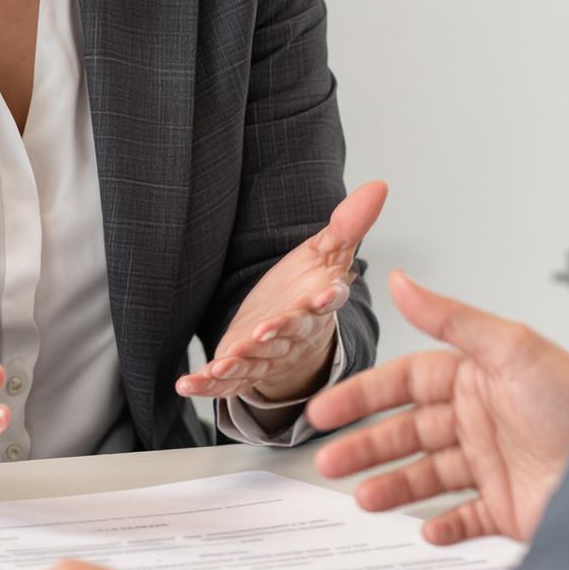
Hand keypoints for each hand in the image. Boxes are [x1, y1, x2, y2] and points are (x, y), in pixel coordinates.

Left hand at [178, 181, 387, 403]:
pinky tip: (188, 383)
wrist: (293, 333)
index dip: (328, 298)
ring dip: (239, 364)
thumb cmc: (308, 289)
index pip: (326, 301)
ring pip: (256, 362)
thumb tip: (380, 185)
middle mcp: (294, 335)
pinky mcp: (243, 370)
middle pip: (288, 334)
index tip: (329, 293)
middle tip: (264, 331)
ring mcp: (268, 356)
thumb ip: (348, 224)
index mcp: (317, 305)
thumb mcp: (327, 253)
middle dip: (275, 334)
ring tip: (222, 364)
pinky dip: (208, 384)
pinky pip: (226, 381)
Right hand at [308, 269, 568, 545]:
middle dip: (367, 446)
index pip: (407, 383)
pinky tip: (421, 530)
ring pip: (428, 477)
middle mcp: (482, 420)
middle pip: (409, 432)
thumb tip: (404, 280)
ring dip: (393, 487)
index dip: (364, 396)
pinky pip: (466, 519)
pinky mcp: (510, 510)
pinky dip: (442, 526)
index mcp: (478, 378)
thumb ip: (451, 318)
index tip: (325, 411)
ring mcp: (495, 467)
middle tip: (329, 463)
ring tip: (364, 499)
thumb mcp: (511, 347)